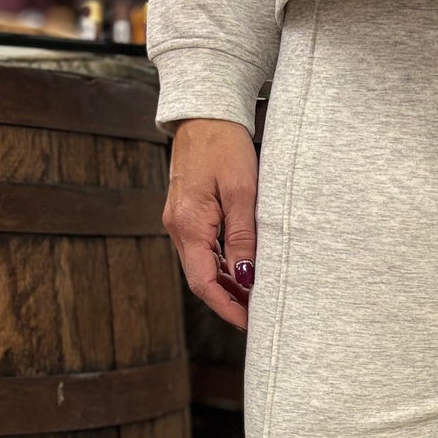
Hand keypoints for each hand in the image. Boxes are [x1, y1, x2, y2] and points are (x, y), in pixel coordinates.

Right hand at [163, 117, 257, 330]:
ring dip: (226, 284)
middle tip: (258, 315)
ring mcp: (180, 222)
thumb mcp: (241, 192)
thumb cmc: (224, 147)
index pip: (203, 282)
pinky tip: (242, 270)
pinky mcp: (188, 214)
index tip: (248, 323)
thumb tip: (246, 277)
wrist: (204, 115)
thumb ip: (243, 237)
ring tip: (255, 298)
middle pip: (201, 278)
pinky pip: (203, 249)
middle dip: (228, 300)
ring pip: (203, 265)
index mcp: (188, 225)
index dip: (226, 307)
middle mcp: (178, 227)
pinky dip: (222, 265)